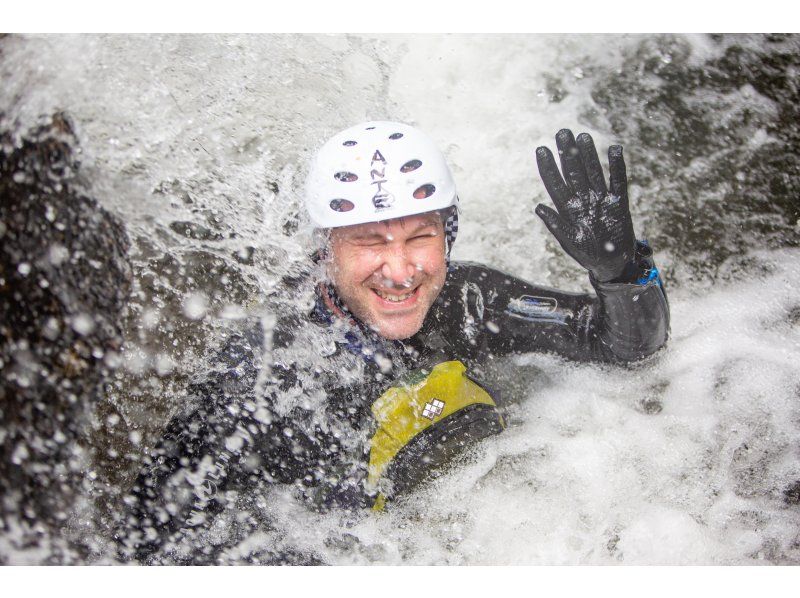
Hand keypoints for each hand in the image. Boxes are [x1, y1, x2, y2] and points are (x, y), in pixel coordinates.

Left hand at [535, 129, 635, 282]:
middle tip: (563, 132)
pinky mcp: (618, 202)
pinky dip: (617, 166)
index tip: (541, 149)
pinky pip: (618, 181)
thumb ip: (555, 224)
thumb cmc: (586, 254)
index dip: (548, 167)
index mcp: (568, 208)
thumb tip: (538, 206)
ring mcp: (601, 199)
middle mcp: (583, 199)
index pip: (555, 183)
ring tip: (583, 136)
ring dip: (589, 155)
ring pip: (594, 172)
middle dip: (568, 153)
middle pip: (574, 172)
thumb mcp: (569, 241)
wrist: (611, 264)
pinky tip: (614, 149)